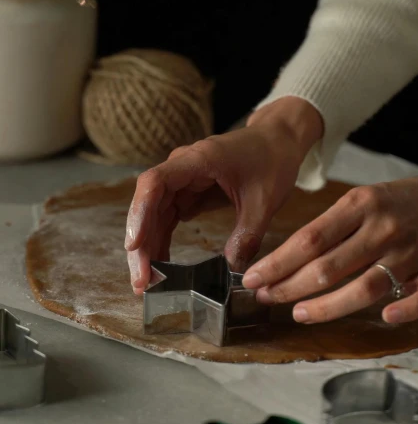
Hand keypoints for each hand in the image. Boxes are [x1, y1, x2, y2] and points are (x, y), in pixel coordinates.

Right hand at [125, 98, 323, 293]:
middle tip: (141, 281)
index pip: (156, 182)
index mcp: (199, 160)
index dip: (140, 213)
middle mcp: (182, 168)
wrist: (278, 141)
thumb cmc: (272, 160)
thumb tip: (233, 270)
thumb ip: (248, 234)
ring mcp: (182, 181)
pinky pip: (167, 218)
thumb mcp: (265, 200)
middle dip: (141, 244)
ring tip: (145, 283)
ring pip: (153, 215)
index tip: (134, 244)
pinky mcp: (187, 193)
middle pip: (148, 204)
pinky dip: (162, 242)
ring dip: (147, 248)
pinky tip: (160, 268)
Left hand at [243, 152, 417, 324]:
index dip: (278, 262)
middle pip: (330, 266)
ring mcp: (410, 252)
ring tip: (298, 313)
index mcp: (360, 204)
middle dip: (290, 286)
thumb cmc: (395, 202)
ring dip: (328, 306)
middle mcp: (383, 228)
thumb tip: (284, 259)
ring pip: (366, 286)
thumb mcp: (359, 199)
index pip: (310, 238)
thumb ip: (328, 226)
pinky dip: (406, 308)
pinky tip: (384, 317)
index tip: (253, 277)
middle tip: (266, 297)